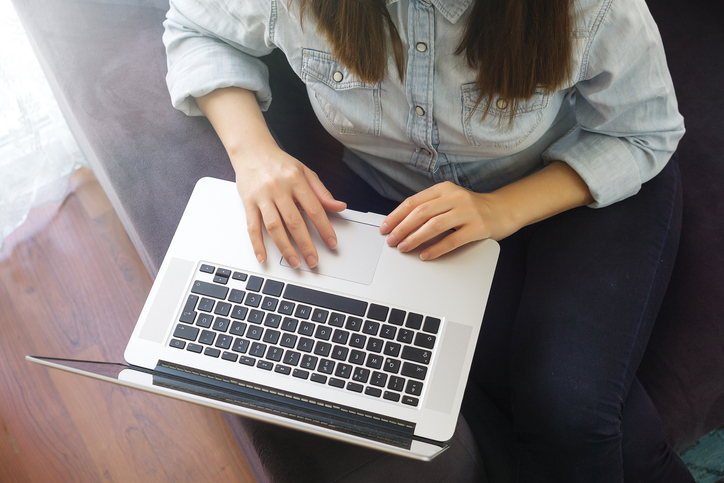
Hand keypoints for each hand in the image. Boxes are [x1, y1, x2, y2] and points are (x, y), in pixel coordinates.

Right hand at [234, 147, 345, 267]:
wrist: (252, 150)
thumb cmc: (279, 163)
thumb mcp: (305, 172)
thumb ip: (322, 192)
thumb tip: (339, 207)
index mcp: (296, 180)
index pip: (314, 208)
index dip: (324, 228)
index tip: (331, 243)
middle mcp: (279, 189)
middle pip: (294, 222)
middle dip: (305, 244)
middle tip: (313, 261)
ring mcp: (262, 197)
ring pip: (274, 227)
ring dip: (285, 248)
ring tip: (294, 262)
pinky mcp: (248, 202)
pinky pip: (252, 226)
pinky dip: (257, 244)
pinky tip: (263, 256)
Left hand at [379, 181, 517, 259]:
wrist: (504, 209)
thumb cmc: (473, 208)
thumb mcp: (450, 200)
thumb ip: (431, 207)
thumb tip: (402, 224)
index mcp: (444, 190)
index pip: (413, 202)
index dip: (396, 215)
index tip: (386, 227)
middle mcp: (455, 198)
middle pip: (421, 213)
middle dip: (402, 228)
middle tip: (391, 240)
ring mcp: (467, 212)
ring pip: (434, 225)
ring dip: (415, 238)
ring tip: (404, 247)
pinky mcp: (478, 227)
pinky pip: (452, 239)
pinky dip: (436, 248)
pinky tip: (426, 255)